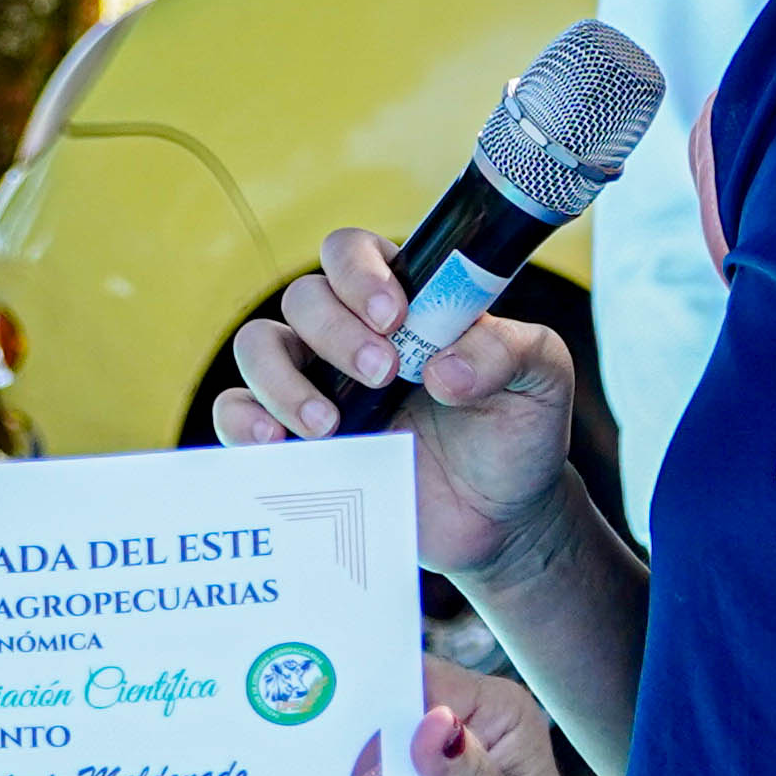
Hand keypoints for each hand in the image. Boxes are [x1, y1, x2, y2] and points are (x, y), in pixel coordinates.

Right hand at [214, 226, 576, 584]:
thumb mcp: (540, 381)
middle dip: (335, 333)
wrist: (503, 521)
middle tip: (383, 376)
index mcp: (403, 304)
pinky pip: (235, 414)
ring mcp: (316, 388)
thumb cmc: (516, 435)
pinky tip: (279, 446)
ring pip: (258, 347)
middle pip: (303, 298)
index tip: (394, 318)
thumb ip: (507, 353)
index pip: (351, 253)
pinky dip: (244, 422)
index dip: (359, 274)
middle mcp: (349, 337)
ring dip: (284, 381)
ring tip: (331, 427)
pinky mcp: (295, 443)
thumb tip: (444, 367)